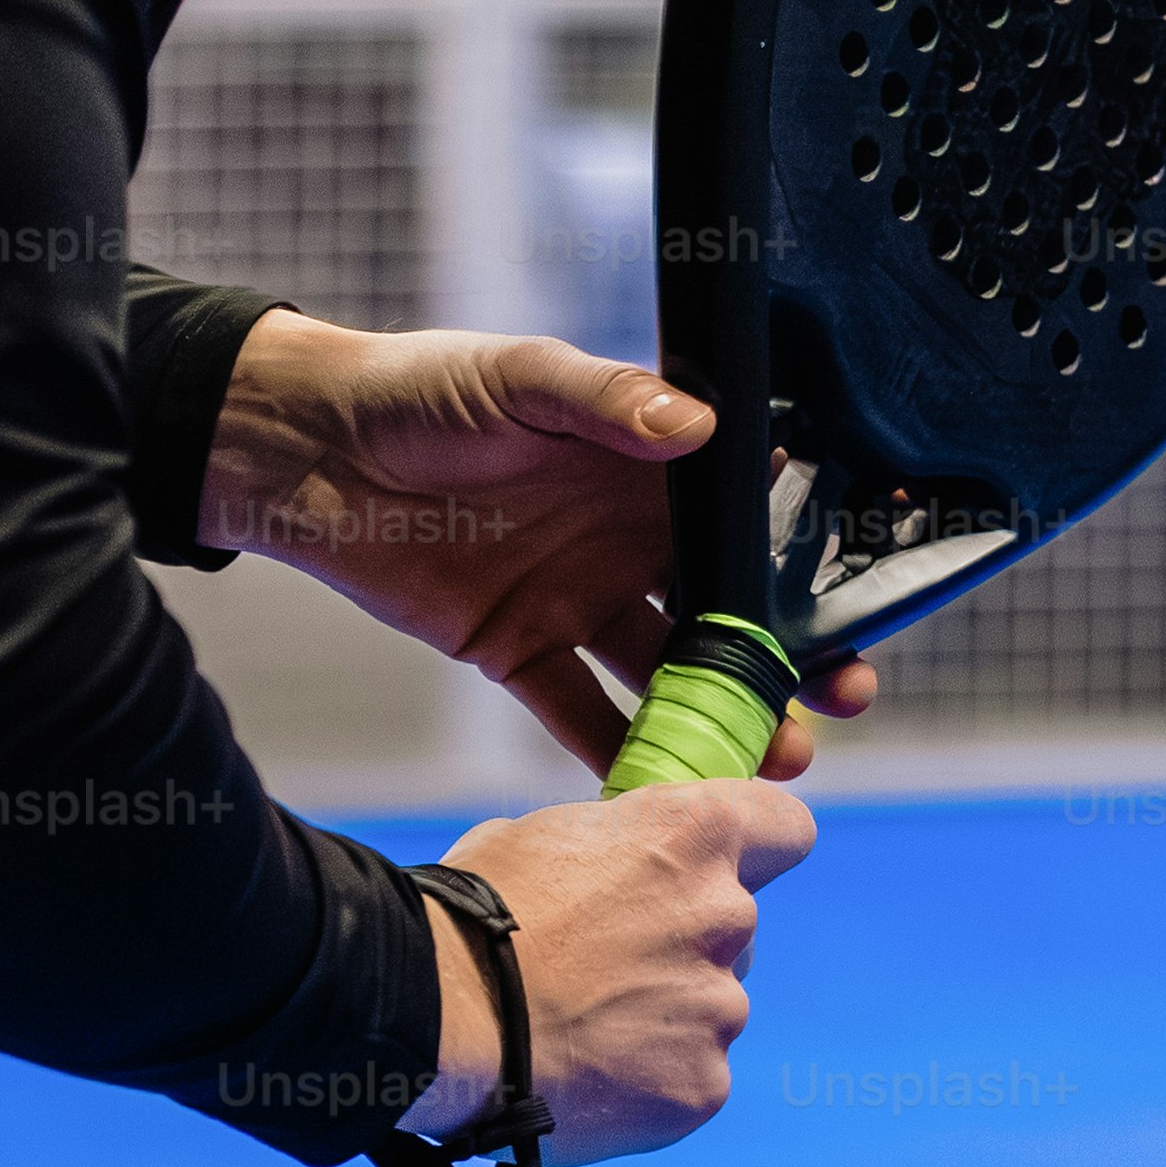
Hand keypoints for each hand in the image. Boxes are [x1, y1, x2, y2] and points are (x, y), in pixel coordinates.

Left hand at [197, 310, 879, 774]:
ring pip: (669, 672)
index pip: (746, 521)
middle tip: (837, 704)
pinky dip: (617, 754)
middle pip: (728, 609)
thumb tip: (695, 429)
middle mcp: (626, 538)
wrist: (308, 449)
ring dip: (721, 716)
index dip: (806, 565)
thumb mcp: (519, 377)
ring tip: (772, 755)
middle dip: (787, 660)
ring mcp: (578, 598)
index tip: (857, 608)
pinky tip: (659, 789)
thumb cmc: (418, 387)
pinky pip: (579, 713)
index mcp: (645, 467)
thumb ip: (605, 404)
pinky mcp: (519, 649)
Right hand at [399, 780, 815, 1165]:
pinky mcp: (702, 1085)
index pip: (785, 827)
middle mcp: (726, 918)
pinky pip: (690, 1077)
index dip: (758, 845)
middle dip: (683, 942)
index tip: (719, 866)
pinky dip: (647, 1080)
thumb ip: (610, 846)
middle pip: (735, 927)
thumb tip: (614, 867)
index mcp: (693, 836)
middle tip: (602, 966)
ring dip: (661, 1015)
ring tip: (577, 1029)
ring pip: (710, 1007)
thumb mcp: (540, 836)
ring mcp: (720, 1008)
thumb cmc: (470, 918)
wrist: (441, 1022)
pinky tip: (584, 1076)